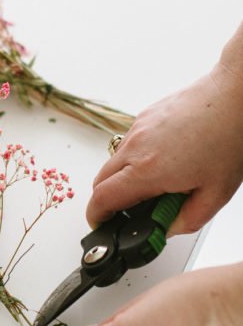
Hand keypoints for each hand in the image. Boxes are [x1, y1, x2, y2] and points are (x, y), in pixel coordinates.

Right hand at [87, 60, 242, 234]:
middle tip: (128, 211)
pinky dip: (135, 157)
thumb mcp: (215, 194)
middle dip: (106, 199)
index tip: (100, 223)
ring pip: (114, 160)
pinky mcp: (145, 116)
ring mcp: (137, 128)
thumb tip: (166, 229)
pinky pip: (128, 143)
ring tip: (156, 183)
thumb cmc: (229, 138)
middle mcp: (136, 147)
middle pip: (100, 180)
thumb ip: (187, 220)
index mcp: (148, 171)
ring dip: (123, 177)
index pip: (102, 199)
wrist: (234, 97)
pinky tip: (164, 159)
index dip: (96, 216)